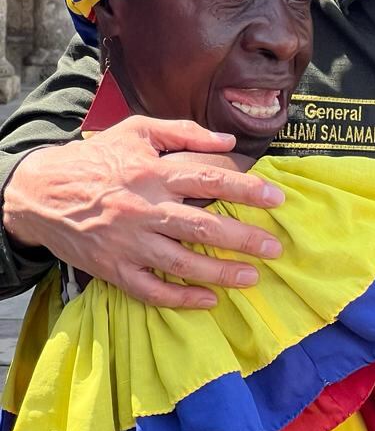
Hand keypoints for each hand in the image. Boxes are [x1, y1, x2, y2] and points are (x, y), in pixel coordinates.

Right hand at [2, 117, 285, 307]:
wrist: (40, 192)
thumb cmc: (96, 158)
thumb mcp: (137, 130)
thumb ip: (184, 132)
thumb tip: (229, 141)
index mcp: (153, 173)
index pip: (210, 180)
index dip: (247, 189)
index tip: (277, 198)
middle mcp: (144, 209)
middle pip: (203, 226)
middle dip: (244, 238)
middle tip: (275, 247)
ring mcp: (128, 243)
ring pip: (182, 263)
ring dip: (220, 272)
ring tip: (252, 277)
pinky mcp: (113, 269)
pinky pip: (150, 290)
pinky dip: (180, 298)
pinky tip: (208, 300)